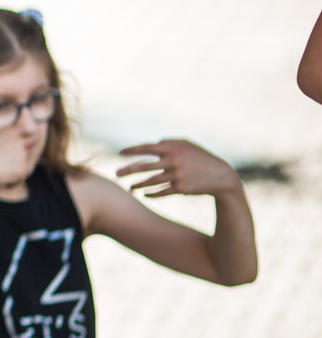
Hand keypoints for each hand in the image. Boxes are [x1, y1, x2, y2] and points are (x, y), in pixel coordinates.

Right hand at [0, 128, 36, 189]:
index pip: (28, 132)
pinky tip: (2, 174)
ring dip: (19, 164)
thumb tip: (21, 133)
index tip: (18, 145)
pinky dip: (15, 176)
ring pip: (27, 160)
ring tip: (2, 167)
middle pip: (31, 145)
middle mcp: (20, 141)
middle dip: (25, 150)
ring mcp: (22, 154)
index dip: (24, 139)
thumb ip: (8, 134)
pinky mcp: (23, 168)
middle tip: (11, 158)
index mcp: (13, 131)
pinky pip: (23, 173)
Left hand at [117, 139, 240, 197]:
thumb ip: (170, 141)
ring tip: (130, 187)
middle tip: (116, 173)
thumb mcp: (188, 145)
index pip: (147, 148)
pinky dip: (151, 194)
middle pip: (144, 166)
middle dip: (128, 170)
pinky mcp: (181, 188)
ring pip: (150, 181)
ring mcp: (177, 175)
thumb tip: (155, 142)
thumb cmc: (202, 158)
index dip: (132, 150)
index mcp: (173, 148)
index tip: (120, 153)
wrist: (221, 176)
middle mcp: (173, 161)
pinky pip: (161, 192)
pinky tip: (144, 195)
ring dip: (138, 184)